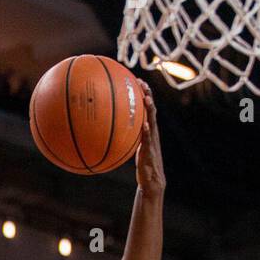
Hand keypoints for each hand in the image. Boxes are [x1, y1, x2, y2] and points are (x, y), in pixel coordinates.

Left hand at [135, 83, 164, 199]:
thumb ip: (125, 138)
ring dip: (150, 110)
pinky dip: (147, 132)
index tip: (136, 80)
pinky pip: (149, 139)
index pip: (146, 107)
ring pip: (153, 121)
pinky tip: (144, 125)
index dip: (143, 93)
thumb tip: (107, 133)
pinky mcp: (151, 151)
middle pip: (151, 109)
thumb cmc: (141, 163)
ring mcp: (153, 140)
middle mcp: (152, 131)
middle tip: (142, 82)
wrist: (151, 179)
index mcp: (148, 128)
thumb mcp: (131, 147)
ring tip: (146, 99)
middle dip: (148, 94)